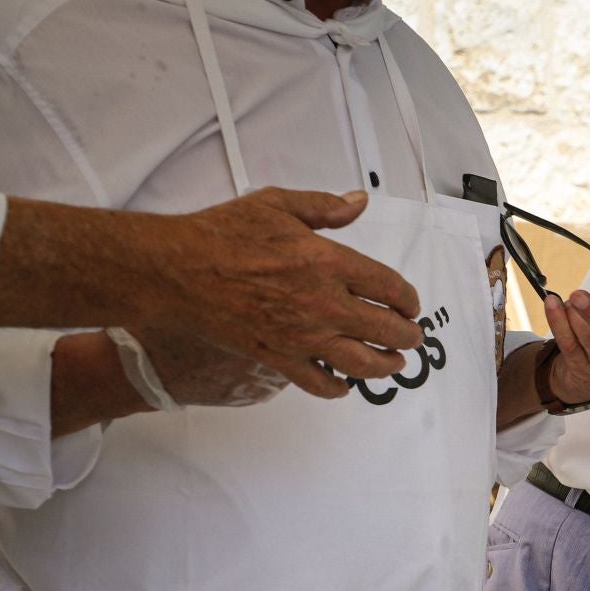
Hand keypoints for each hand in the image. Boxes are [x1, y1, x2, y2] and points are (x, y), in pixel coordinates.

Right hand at [141, 188, 424, 398]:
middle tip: (412, 337)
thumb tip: (359, 202)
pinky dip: (338, 388)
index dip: (409, 300)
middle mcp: (324, 302)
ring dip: (386, 366)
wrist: (177, 270)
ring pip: (363, 363)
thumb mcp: (277, 204)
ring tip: (394, 363)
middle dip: (407, 336)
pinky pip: (320, 383)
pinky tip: (345, 384)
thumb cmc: (222, 233)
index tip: (411, 305)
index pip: (391, 288)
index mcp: (329, 261)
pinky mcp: (279, 357)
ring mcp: (303, 334)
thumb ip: (325, 206)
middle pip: (387, 330)